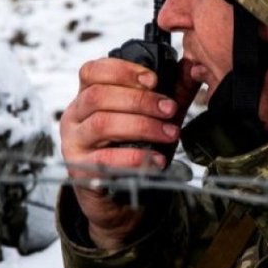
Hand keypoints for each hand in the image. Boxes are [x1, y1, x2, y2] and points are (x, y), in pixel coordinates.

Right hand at [59, 57, 199, 251]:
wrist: (118, 198)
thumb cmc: (132, 151)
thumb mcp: (150, 118)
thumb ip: (169, 93)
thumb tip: (192, 68)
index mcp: (86, 97)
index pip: (92, 71)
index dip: (121, 70)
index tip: (153, 79)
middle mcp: (74, 117)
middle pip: (98, 96)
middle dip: (139, 100)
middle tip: (169, 109)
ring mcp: (74, 144)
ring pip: (102, 124)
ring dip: (141, 126)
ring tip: (169, 133)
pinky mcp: (80, 170)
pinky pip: (105, 159)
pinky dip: (135, 158)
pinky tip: (157, 160)